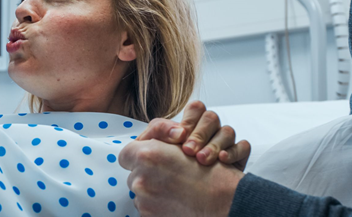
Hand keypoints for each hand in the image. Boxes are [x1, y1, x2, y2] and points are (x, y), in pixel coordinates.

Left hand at [119, 139, 243, 216]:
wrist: (225, 202)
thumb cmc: (208, 172)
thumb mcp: (182, 145)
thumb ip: (156, 143)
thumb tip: (143, 148)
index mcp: (146, 155)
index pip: (126, 154)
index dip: (138, 156)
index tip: (151, 160)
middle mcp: (140, 178)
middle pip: (133, 175)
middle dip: (147, 175)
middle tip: (170, 177)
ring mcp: (143, 201)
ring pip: (140, 194)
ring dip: (152, 191)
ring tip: (176, 191)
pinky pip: (147, 209)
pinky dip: (158, 206)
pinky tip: (176, 203)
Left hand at [137, 100, 250, 169]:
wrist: (189, 197)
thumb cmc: (166, 171)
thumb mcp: (151, 147)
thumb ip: (158, 130)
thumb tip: (177, 132)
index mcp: (190, 125)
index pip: (196, 108)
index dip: (190, 119)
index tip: (180, 137)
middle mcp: (209, 131)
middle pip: (211, 118)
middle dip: (200, 134)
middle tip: (189, 151)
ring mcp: (225, 143)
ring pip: (227, 131)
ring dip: (215, 145)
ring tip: (203, 160)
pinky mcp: (238, 158)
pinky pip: (243, 146)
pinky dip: (234, 152)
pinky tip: (222, 161)